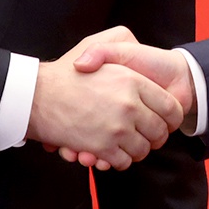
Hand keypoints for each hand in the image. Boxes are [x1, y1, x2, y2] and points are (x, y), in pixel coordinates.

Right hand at [23, 29, 182, 171]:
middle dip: (156, 137)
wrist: (37, 95)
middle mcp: (128, 104)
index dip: (171, 117)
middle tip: (148, 136)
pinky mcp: (103, 147)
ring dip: (138, 150)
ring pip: (143, 149)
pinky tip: (113, 153)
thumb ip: (120, 52)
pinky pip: (124, 161)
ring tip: (130, 144)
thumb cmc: (68, 73)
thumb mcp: (96, 48)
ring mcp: (116, 128)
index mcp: (132, 81)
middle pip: (159, 132)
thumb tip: (140, 75)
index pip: (170, 107)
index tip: (166, 121)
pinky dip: (121, 160)